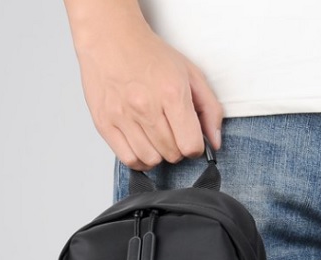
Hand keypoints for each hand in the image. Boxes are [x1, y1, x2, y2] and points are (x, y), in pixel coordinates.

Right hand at [70, 10, 222, 169]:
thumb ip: (210, 109)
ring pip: (151, 160)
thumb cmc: (150, 55)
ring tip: (156, 137)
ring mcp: (122, 116)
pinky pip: (129, 159)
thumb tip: (215, 142)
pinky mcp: (104, 123)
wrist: (110, 37)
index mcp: (171, 93)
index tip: (190, 138)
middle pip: (172, 154)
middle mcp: (146, 106)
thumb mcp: (190, 74)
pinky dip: (139, 159)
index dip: (195, 147)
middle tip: (171, 132)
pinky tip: (142, 145)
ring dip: (158, 154)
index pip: (190, 145)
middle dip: (177, 148)